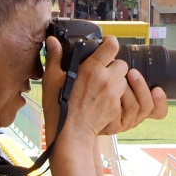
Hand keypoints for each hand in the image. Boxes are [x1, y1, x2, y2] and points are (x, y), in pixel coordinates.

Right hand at [43, 35, 166, 140]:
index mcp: (92, 69)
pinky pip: (121, 96)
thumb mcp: (51, 80)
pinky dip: (114, 95)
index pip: (112, 45)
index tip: (104, 46)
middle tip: (101, 72)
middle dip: (113, 66)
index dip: (109, 43)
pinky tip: (101, 100)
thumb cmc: (58, 107)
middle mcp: (107, 79)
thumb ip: (55, 57)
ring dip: (116, 80)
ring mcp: (113, 94)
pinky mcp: (116, 107)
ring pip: (123, 80)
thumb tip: (52, 41)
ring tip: (101, 87)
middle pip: (121, 63)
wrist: (69, 133)